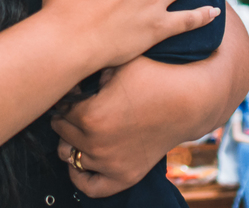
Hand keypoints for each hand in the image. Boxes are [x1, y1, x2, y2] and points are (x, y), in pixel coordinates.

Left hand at [52, 3, 248, 195]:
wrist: (189, 100)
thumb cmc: (154, 76)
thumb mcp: (118, 63)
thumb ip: (89, 65)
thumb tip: (66, 63)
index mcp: (90, 116)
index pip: (59, 109)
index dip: (65, 97)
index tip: (73, 90)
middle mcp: (96, 144)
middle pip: (61, 131)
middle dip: (66, 116)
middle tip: (76, 105)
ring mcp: (110, 164)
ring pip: (70, 156)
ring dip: (71, 141)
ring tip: (80, 126)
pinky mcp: (124, 176)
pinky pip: (89, 186)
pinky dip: (80, 176)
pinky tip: (82, 158)